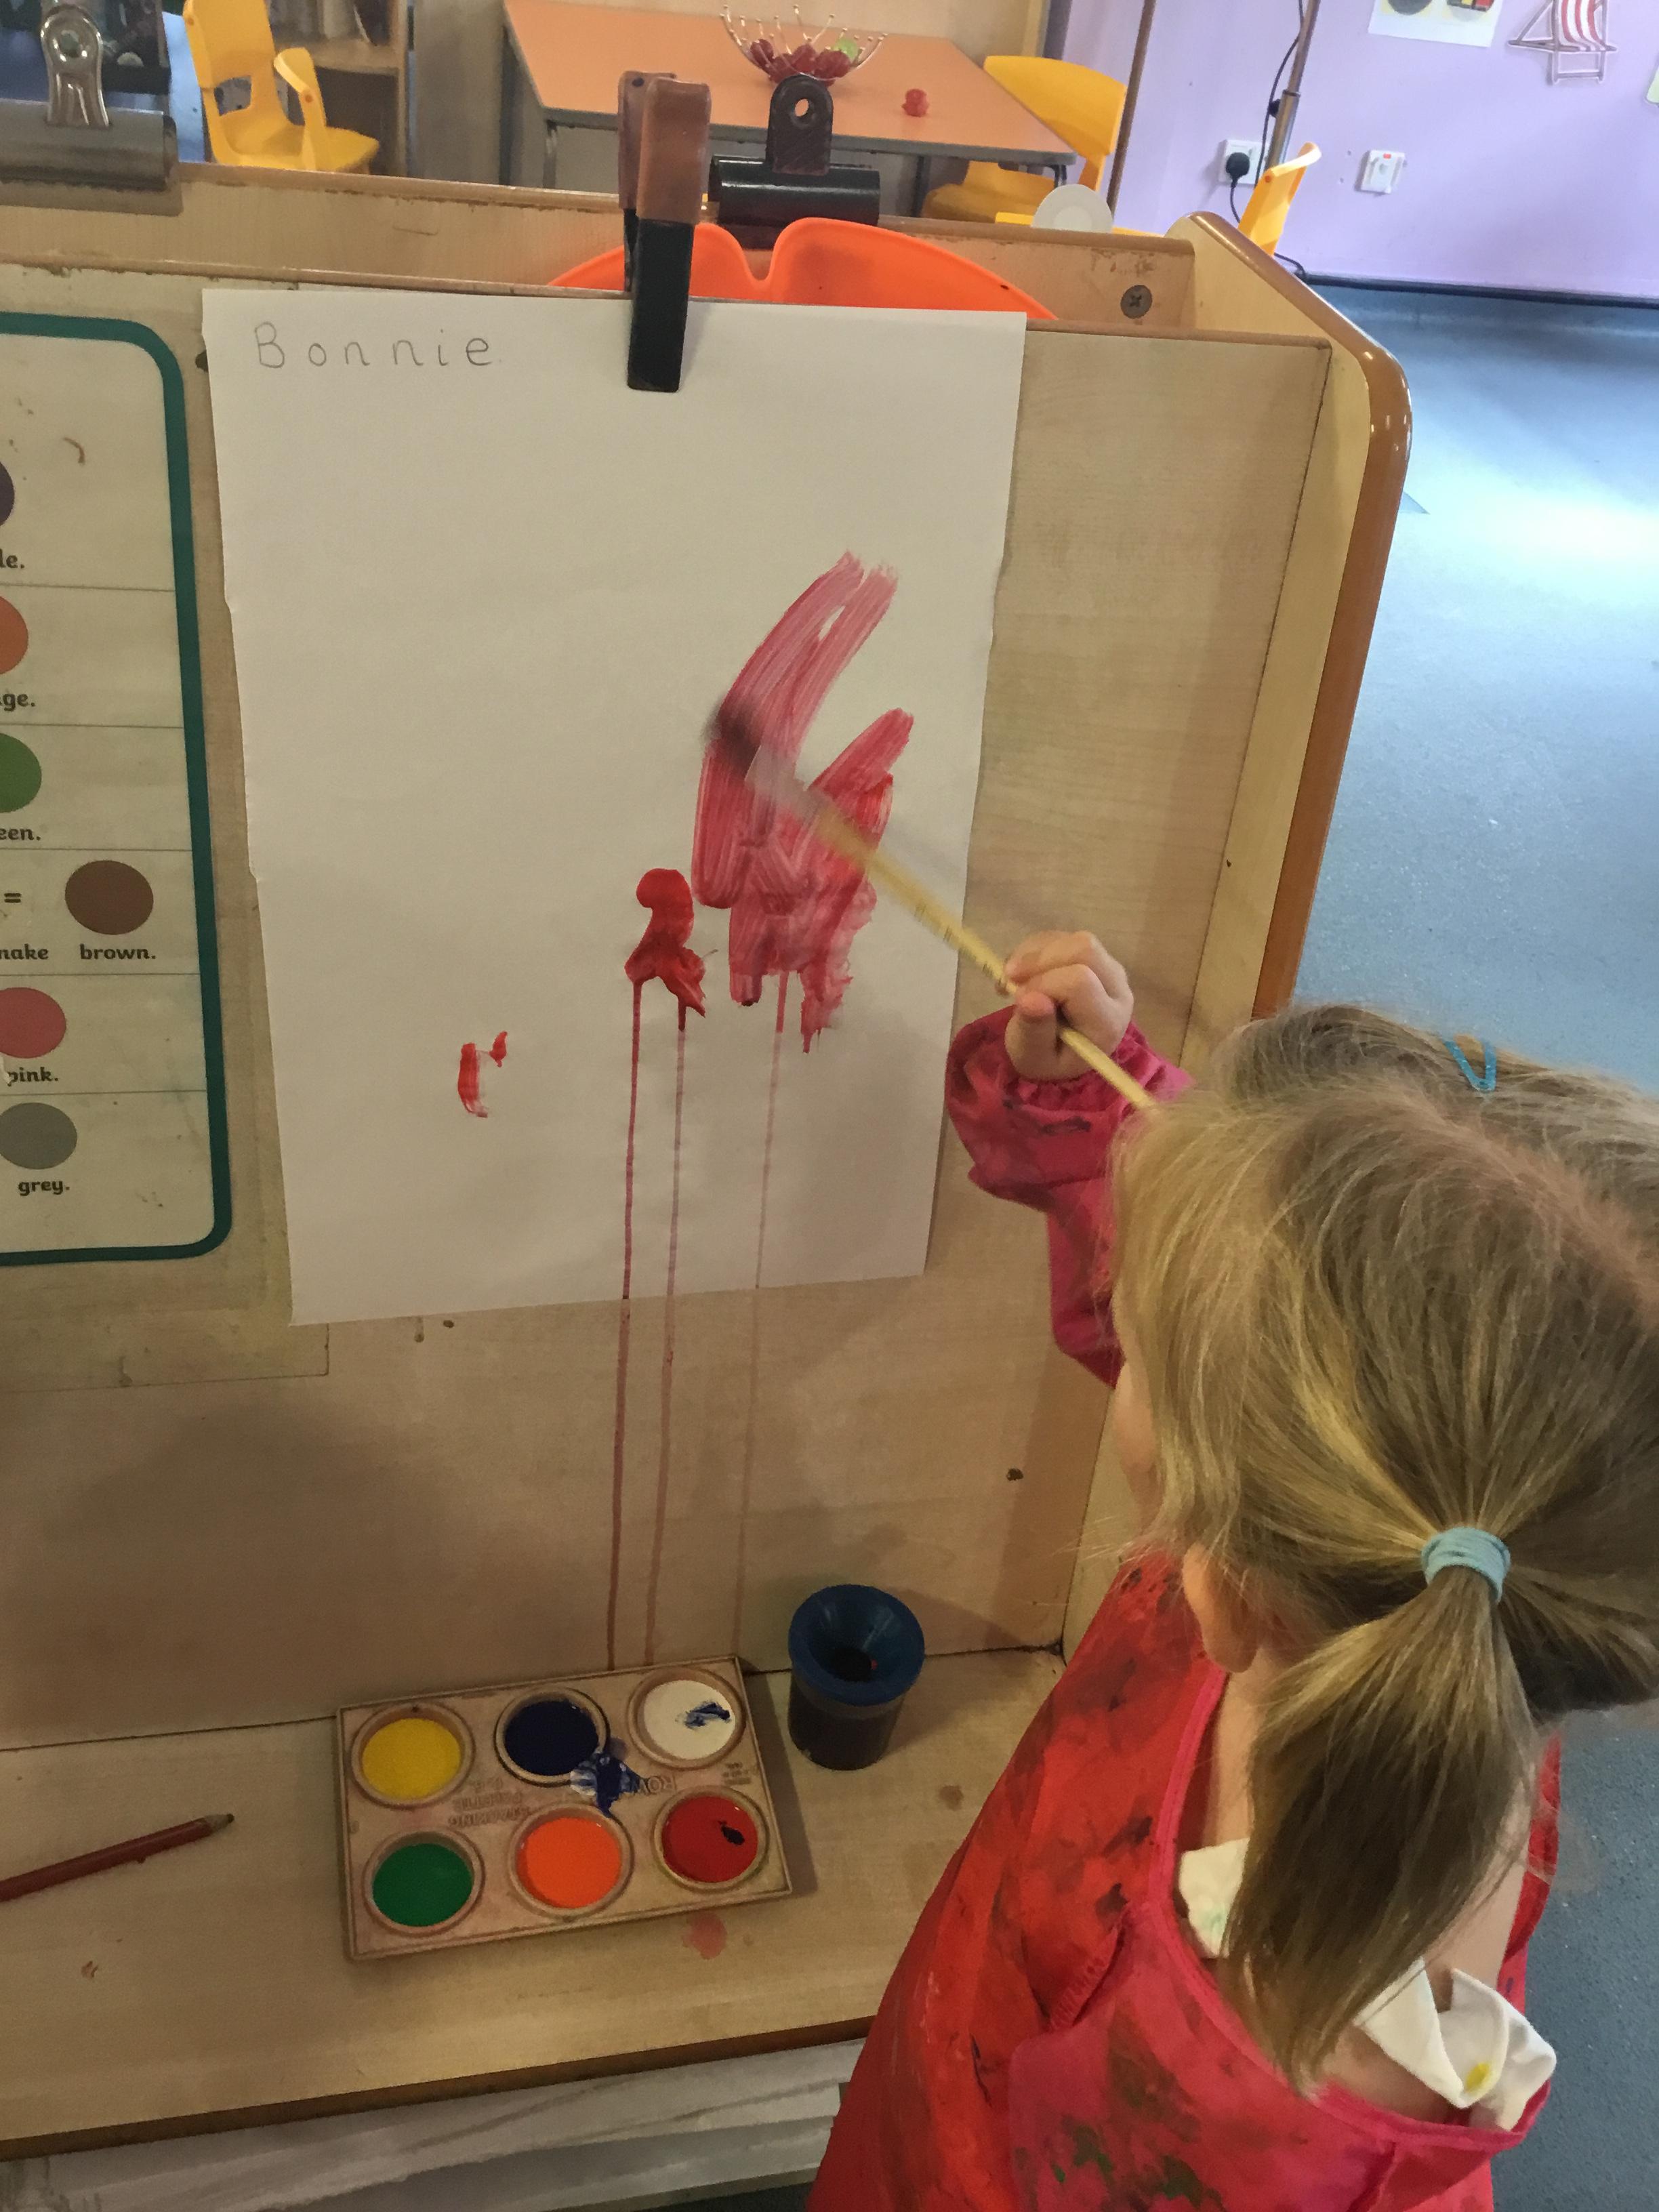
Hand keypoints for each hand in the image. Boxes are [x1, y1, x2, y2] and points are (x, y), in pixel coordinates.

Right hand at [1002, 932, 1133, 1080]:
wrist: (1062, 1050)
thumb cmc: (1048, 1059)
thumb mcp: (1032, 1057)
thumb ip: (1033, 1030)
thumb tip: (1029, 998)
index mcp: (1106, 1022)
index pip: (1079, 982)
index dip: (1043, 984)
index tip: (1017, 999)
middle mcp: (1118, 990)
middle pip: (1084, 949)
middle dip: (1039, 959)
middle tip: (1010, 978)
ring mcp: (1110, 969)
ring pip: (1074, 939)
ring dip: (1035, 953)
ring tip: (1012, 977)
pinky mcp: (1096, 957)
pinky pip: (1065, 937)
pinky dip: (1036, 948)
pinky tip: (1023, 970)